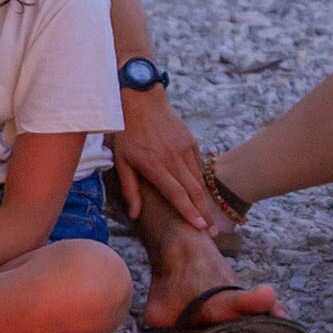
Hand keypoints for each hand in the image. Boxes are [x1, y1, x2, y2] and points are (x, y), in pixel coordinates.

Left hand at [111, 87, 211, 230]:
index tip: (200, 227)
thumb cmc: (126, 132)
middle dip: (204, 214)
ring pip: (199, 180)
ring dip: (204, 201)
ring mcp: (184, 149)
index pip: (176, 193)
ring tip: (209, 219)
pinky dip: (200, 182)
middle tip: (212, 233)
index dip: (189, 212)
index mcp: (154, 164)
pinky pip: (198, 167)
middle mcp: (173, 158)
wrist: (142, 98)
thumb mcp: (120, 161)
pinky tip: (200, 196)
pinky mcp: (191, 142)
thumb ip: (129, 189)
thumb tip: (134, 215)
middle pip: (193, 191)